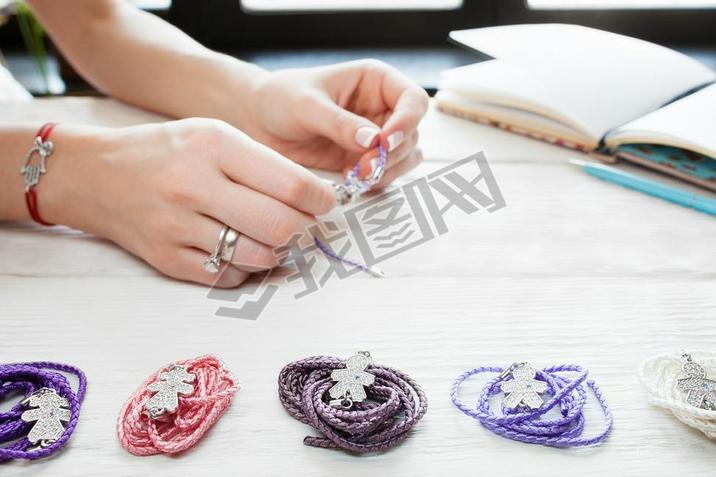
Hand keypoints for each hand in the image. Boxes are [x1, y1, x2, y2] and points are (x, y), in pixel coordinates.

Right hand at [43, 119, 335, 286]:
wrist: (94, 175)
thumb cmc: (167, 151)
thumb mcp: (214, 135)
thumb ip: (262, 162)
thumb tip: (313, 198)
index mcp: (214, 146)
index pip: (291, 183)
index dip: (320, 200)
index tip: (325, 203)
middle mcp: (195, 186)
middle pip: (280, 226)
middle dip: (304, 230)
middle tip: (305, 224)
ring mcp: (178, 227)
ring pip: (258, 257)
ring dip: (278, 252)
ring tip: (274, 238)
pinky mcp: (166, 260)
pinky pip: (228, 277)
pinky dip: (246, 268)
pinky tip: (243, 251)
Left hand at [241, 59, 427, 185]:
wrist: (257, 120)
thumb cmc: (280, 98)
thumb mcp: (306, 105)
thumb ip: (339, 123)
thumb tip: (373, 140)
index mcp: (375, 82)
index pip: (413, 100)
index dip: (408, 122)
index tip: (386, 142)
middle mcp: (381, 109)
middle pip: (412, 134)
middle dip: (394, 154)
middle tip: (365, 166)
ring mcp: (374, 137)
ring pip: (404, 158)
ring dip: (388, 171)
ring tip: (356, 176)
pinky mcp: (362, 160)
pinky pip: (385, 175)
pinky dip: (375, 182)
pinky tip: (351, 181)